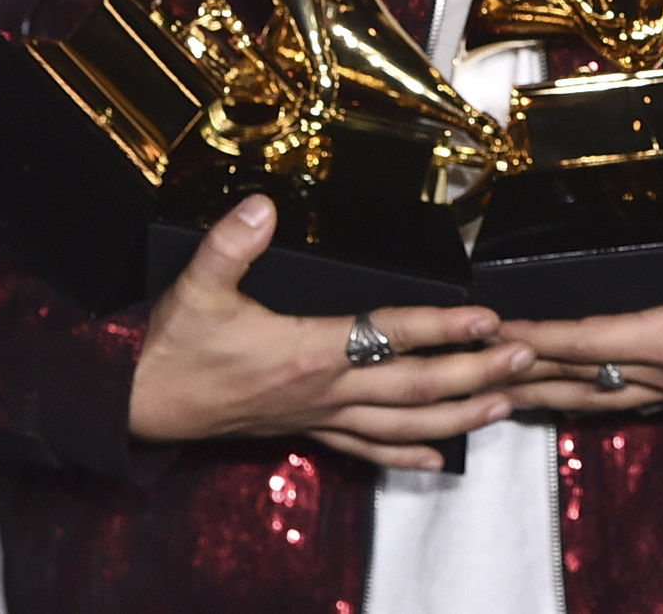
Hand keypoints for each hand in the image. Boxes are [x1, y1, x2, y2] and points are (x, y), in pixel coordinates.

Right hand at [128, 196, 535, 470]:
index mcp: (305, 352)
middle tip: (523, 356)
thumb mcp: (195, 286)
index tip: (485, 316)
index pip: (387, 334)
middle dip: (473, 372)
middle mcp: (323, 390)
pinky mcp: (307, 430)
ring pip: (402, 424)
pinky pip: (367, 450)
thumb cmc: (172, 347)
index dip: (439, 325)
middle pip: (414, 386)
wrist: (139, 405)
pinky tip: (441, 459)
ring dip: (458, 415)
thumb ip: (231, 244)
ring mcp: (318, 416)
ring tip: (506, 403)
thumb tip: (261, 204)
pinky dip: (408, 455)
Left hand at [501, 195, 662, 414]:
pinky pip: (616, 397)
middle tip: (468, 368)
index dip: (542, 337)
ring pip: (592, 395)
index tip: (498, 332)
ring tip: (493, 390)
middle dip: (522, 371)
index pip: (594, 341)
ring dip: (542, 391)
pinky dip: (579, 395)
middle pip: (578, 376)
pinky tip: (562, 395)